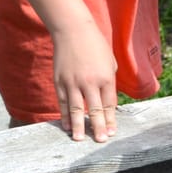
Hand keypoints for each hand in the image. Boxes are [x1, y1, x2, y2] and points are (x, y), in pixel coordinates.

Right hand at [51, 26, 121, 142]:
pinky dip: (65, 115)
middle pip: (95, 111)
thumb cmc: (95, 45)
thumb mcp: (109, 61)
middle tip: (100, 141)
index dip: (110, 120)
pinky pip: (63, 103)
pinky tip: (67, 126)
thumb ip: (109, 80)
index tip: (111, 133)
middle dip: (98, 128)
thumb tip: (107, 99)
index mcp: (106, 78)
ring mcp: (73, 83)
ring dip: (79, 126)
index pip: (109, 105)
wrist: (73, 30)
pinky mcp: (60, 82)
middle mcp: (90, 83)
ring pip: (76, 110)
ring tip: (79, 140)